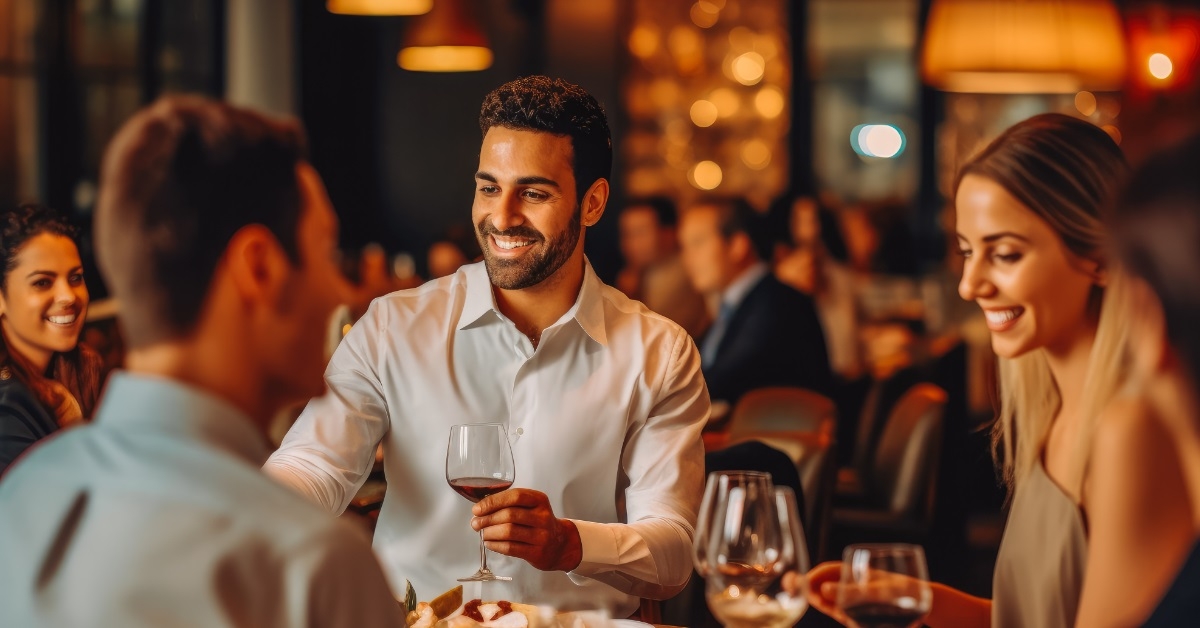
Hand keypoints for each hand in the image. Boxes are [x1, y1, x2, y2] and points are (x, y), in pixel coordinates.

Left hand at [471, 488, 582, 571]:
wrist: (560, 544)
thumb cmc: (538, 523)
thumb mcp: (531, 507)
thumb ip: (510, 504)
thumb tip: (481, 509)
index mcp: (539, 500)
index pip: (514, 496)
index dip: (493, 502)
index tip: (477, 509)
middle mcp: (542, 516)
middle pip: (509, 515)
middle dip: (487, 519)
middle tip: (475, 523)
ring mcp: (541, 536)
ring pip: (509, 532)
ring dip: (490, 533)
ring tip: (482, 533)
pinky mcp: (537, 553)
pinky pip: (510, 548)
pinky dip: (495, 545)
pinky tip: (490, 543)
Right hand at [805, 561, 931, 625]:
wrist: (925, 605)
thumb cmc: (906, 592)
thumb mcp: (881, 592)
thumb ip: (853, 593)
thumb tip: (823, 590)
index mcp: (858, 570)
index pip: (828, 569)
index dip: (811, 574)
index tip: (797, 580)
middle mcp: (852, 582)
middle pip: (824, 580)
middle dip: (806, 583)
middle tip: (789, 587)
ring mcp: (853, 597)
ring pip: (826, 593)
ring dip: (810, 593)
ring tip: (794, 594)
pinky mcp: (855, 610)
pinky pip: (835, 605)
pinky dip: (822, 603)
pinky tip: (812, 600)